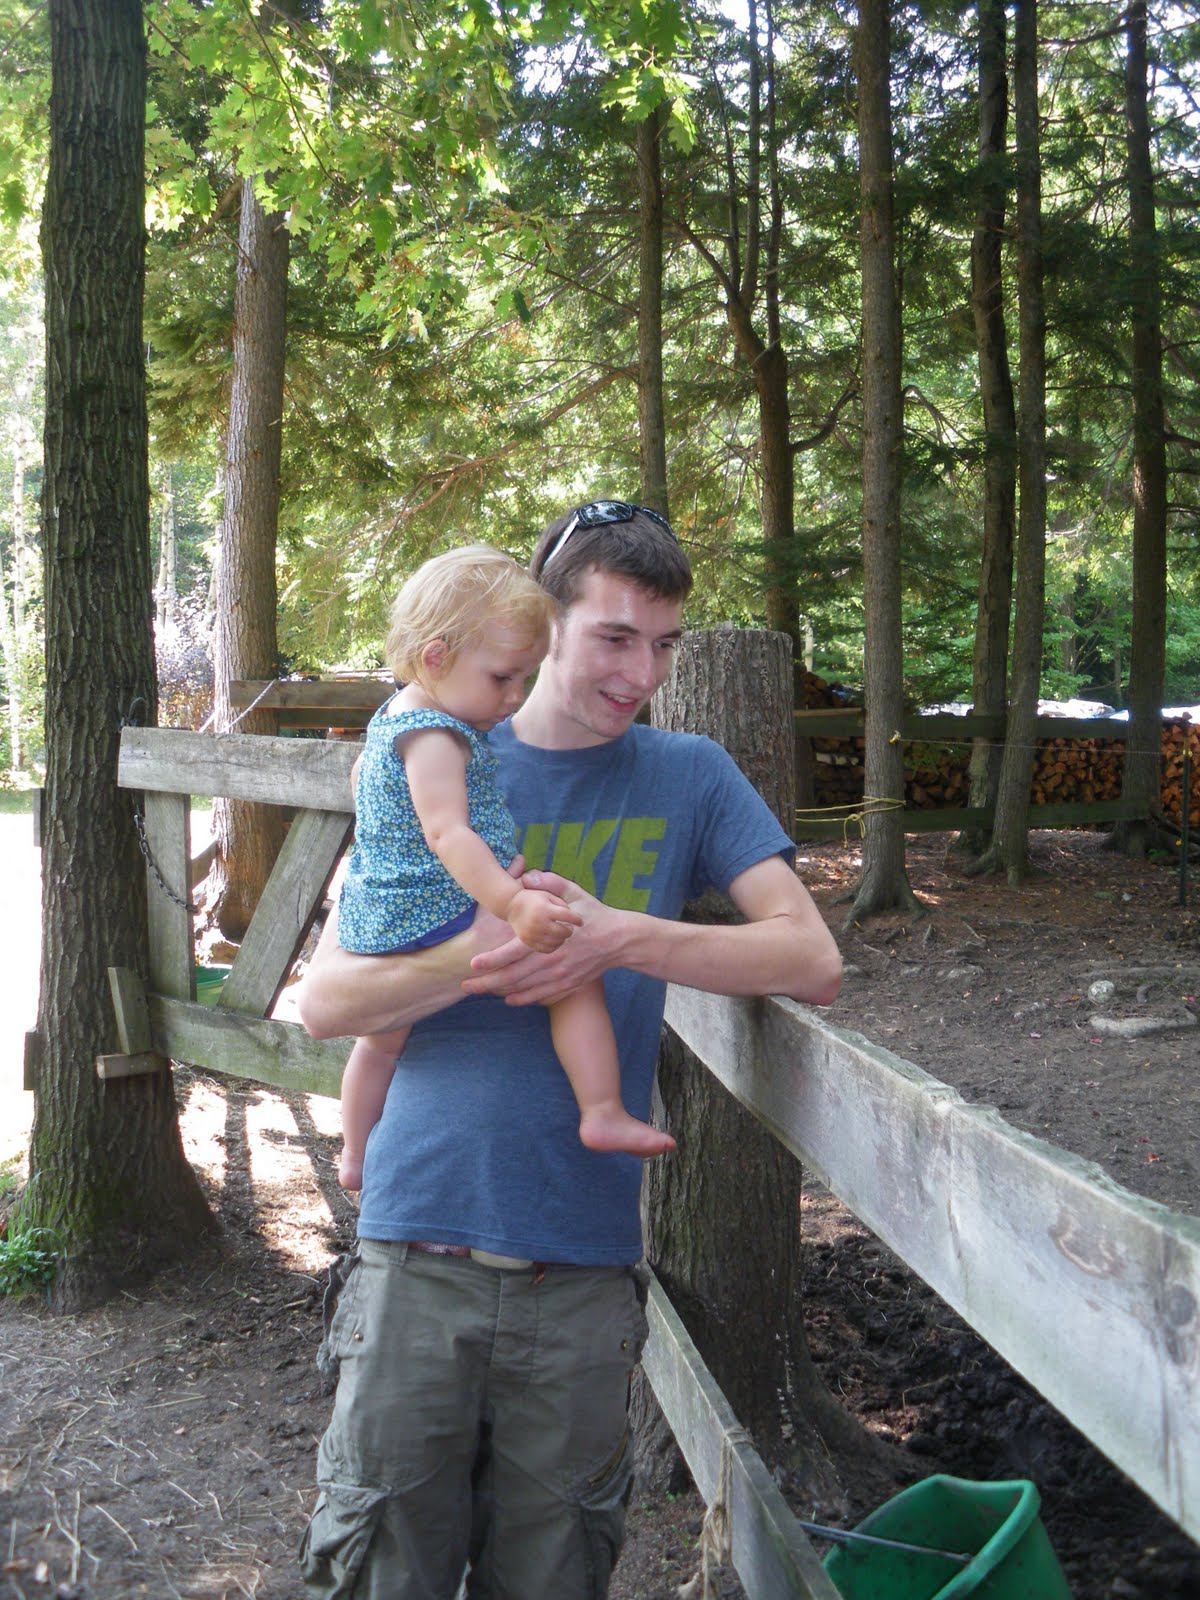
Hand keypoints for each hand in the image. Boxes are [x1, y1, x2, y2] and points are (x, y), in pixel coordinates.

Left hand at [462, 871, 620, 1005]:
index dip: (493, 959)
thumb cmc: (594, 914)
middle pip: (514, 976)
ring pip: (525, 989)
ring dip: (500, 992)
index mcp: (550, 938)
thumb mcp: (574, 892)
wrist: (621, 940)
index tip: (473, 964)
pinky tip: (509, 999)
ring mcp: (561, 976)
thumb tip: (527, 877)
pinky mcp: (568, 984)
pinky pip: (542, 996)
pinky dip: (523, 999)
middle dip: (487, 982)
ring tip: (479, 992)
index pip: (515, 951)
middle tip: (465, 986)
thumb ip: (549, 884)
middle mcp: (552, 961)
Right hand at [505, 887, 581, 952]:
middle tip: (569, 927)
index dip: (577, 919)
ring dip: (562, 938)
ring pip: (556, 942)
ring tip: (561, 933)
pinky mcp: (529, 941)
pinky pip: (546, 949)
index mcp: (545, 909)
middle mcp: (538, 922)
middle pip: (563, 931)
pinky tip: (554, 939)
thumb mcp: (548, 895)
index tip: (580, 922)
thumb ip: (562, 904)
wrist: (511, 906)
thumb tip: (573, 918)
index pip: (568, 916)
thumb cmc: (534, 899)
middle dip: (569, 930)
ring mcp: (533, 933)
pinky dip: (553, 946)